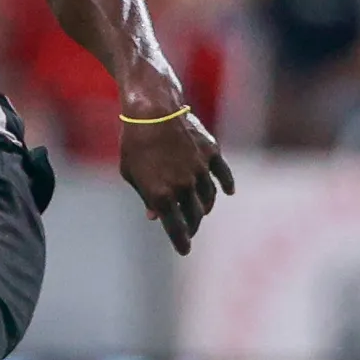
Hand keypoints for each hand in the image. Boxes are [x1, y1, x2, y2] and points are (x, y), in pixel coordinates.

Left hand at [120, 108, 234, 254]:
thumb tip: (154, 216)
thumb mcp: (131, 174)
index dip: (181, 242)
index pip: (176, 228)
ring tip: (201, 211)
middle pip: (194, 215)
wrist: (151, 108)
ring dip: (205, 207)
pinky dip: (226, 184)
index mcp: (162, 195)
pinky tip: (227, 192)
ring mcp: (200, 170)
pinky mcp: (211, 153)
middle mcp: (184, 186)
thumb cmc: (134, 142)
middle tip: (189, 230)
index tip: (184, 250)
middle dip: (191, 226)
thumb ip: (146, 196)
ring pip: (208, 197)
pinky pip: (223, 174)